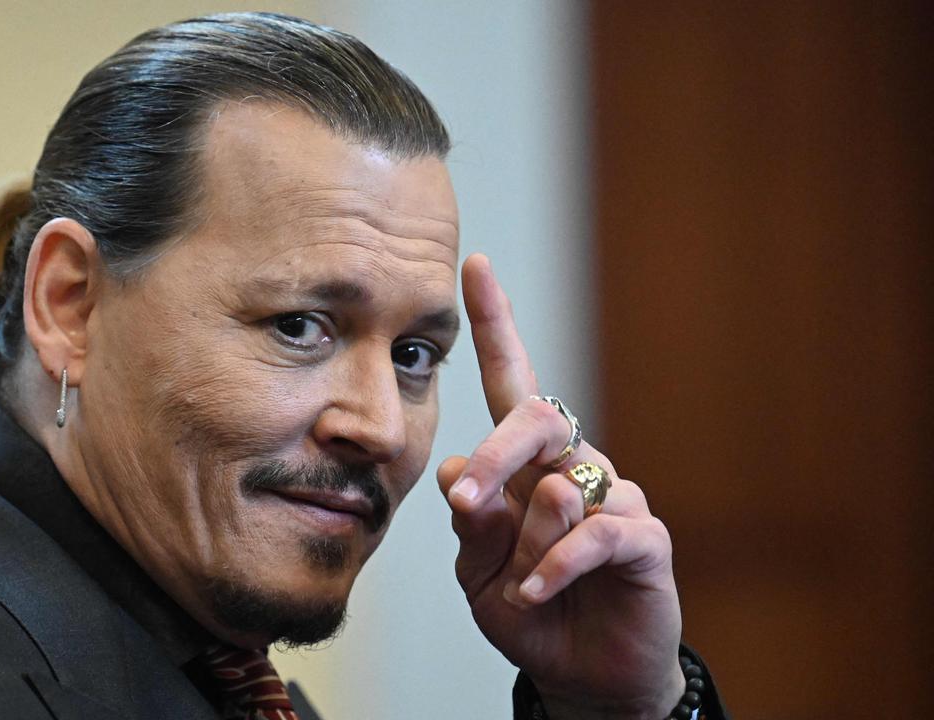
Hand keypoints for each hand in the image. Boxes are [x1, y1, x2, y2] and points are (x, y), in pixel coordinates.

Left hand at [438, 254, 684, 719]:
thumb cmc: (528, 610)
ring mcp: (614, 497)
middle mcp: (573, 463)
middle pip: (536, 415)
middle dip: (496, 453)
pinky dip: (555, 567)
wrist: (581, 673)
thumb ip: (473, 524)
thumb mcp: (478, 571)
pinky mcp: (646, 539)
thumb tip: (461, 474)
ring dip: (525, 543)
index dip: (496, 323)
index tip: (472, 264)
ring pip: (560, 487)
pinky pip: (597, 535)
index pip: (511, 381)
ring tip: (519, 588)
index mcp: (527, 462)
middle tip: (465, 499)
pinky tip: (535, 594)